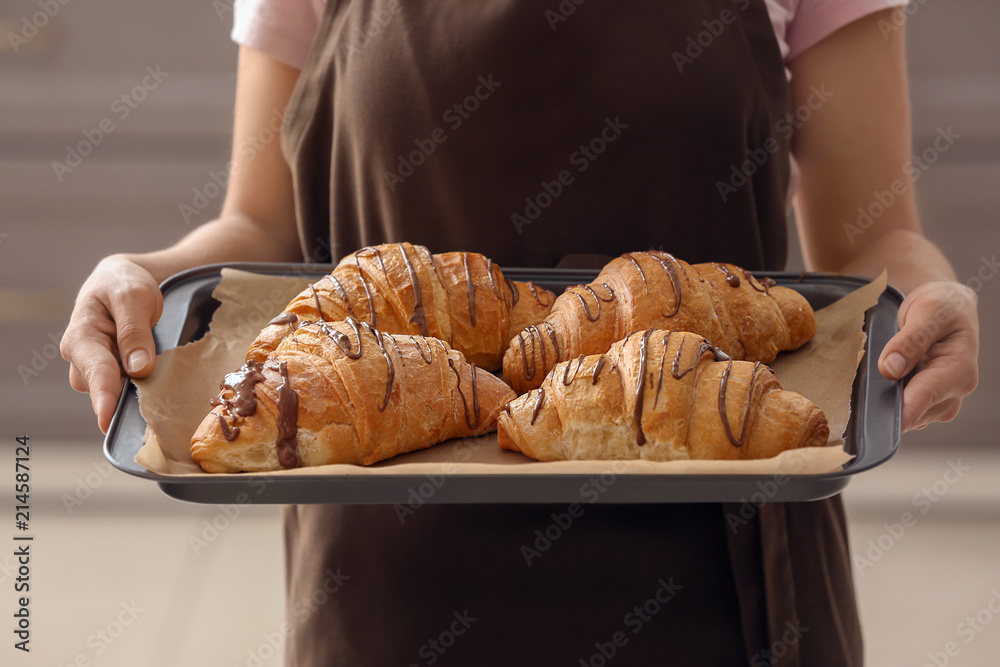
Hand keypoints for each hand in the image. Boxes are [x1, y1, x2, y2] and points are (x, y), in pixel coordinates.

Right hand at [60, 255, 163, 433]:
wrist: (122, 280)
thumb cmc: (124, 284)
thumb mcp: (133, 297)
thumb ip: (134, 331)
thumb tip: (138, 368)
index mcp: (81, 336)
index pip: (94, 370)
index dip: (103, 395)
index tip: (108, 418)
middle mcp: (82, 357)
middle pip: (101, 388)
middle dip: (124, 398)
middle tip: (154, 404)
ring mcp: (95, 368)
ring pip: (113, 392)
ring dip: (134, 393)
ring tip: (160, 389)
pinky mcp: (110, 373)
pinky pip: (122, 388)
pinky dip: (138, 390)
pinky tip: (157, 388)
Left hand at [877, 281, 978, 430]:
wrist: (948, 309)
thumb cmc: (943, 308)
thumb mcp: (927, 312)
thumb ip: (910, 340)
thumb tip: (890, 368)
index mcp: (960, 369)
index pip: (928, 395)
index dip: (906, 410)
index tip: (887, 420)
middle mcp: (955, 391)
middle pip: (915, 411)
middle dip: (889, 401)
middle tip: (870, 381)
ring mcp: (940, 400)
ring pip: (907, 416)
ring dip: (888, 400)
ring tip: (884, 371)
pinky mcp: (926, 403)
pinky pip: (903, 411)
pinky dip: (889, 400)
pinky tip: (886, 381)